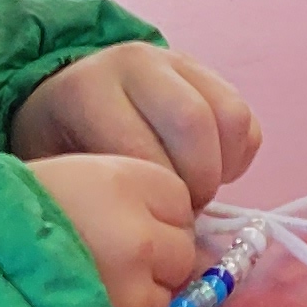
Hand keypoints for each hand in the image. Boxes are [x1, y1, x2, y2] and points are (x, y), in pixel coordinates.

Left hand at [10, 42, 260, 205]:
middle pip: (193, 121)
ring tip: (198, 191)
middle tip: (184, 212)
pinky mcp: (208, 74)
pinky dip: (237, 158)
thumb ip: (96, 199)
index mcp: (88, 90)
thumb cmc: (62, 149)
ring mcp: (177, 63)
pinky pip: (246, 122)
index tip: (152, 221)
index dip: (158, 197)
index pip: (141, 148)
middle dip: (198, 181)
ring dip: (223, 168)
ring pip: (231, 116)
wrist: (63, 101)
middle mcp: (135, 62)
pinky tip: (210, 173)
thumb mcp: (60, 172)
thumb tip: (144, 244)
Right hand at [24, 154, 203, 306]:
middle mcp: (140, 232)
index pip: (179, 200)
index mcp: (124, 182)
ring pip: (165, 295)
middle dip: (155, 260)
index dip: (153, 215)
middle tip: (106, 262)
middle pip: (182, 251)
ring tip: (88, 292)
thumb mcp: (67, 179)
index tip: (121, 223)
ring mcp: (135, 287)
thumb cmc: (4, 216)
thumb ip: (120, 197)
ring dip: (139, 298)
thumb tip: (161, 229)